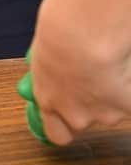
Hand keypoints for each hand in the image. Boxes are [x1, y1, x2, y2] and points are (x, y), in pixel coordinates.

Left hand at [31, 0, 130, 144]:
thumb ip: (51, 70)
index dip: (64, 125)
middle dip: (90, 104)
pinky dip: (130, 89)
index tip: (68, 114)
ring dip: (113, 94)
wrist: (83, 35)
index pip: (56, 133)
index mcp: (47, 99)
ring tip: (108, 65)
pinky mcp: (127, 107)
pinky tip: (125, 70)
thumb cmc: (57, 32)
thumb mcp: (42, 51)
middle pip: (85, 122)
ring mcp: (103, 114)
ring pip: (113, 112)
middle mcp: (74, 114)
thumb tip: (56, 66)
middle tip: (94, 79)